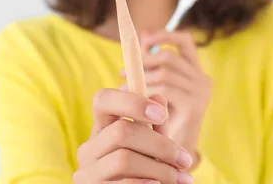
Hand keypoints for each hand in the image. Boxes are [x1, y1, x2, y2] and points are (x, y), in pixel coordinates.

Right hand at [73, 87, 193, 183]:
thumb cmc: (147, 172)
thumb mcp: (153, 147)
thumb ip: (156, 125)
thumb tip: (159, 96)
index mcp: (102, 128)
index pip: (104, 99)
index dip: (132, 102)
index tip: (161, 114)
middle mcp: (89, 148)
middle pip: (121, 131)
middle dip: (160, 144)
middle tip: (185, 159)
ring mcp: (87, 172)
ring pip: (123, 159)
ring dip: (159, 168)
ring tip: (179, 178)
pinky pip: (124, 183)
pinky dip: (146, 183)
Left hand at [122, 30, 211, 168]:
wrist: (173, 165)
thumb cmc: (161, 129)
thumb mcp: (156, 96)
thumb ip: (153, 73)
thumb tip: (143, 39)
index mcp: (196, 73)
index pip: (185, 41)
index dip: (165, 35)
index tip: (143, 37)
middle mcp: (203, 79)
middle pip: (169, 56)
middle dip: (143, 62)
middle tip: (122, 74)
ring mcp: (201, 92)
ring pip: (163, 72)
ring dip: (140, 81)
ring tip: (123, 93)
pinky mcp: (194, 105)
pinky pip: (163, 90)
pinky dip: (145, 95)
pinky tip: (133, 105)